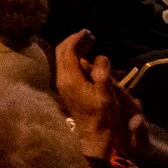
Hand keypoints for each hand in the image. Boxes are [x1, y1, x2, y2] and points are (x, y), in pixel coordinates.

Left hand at [54, 30, 137, 156]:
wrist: (94, 134)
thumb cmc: (102, 115)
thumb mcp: (105, 93)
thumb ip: (102, 73)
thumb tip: (99, 57)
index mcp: (70, 79)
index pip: (68, 50)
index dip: (77, 38)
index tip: (89, 33)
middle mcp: (62, 80)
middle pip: (62, 52)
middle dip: (74, 41)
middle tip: (90, 36)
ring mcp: (62, 85)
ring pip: (63, 59)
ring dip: (75, 49)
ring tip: (90, 43)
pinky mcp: (66, 89)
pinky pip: (66, 67)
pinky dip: (75, 58)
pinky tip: (87, 59)